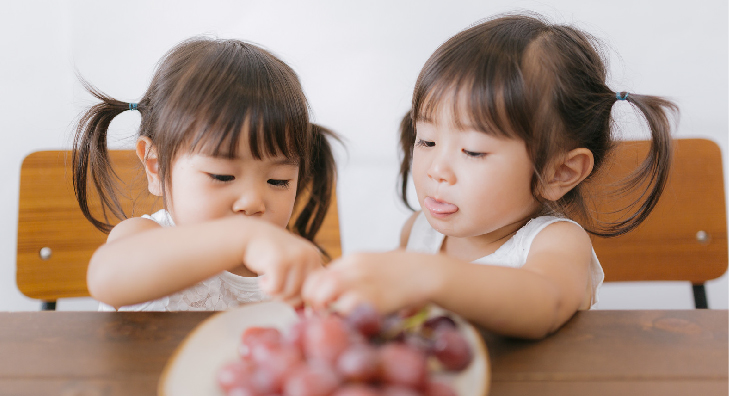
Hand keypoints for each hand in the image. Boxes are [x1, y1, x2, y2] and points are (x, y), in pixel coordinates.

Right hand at [241, 221, 322, 303]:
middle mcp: (309, 255)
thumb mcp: (293, 265)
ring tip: (268, 281)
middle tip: (275, 288)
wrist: (250, 236)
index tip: (286, 291)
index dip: (299, 297)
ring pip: (289, 294)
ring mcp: (295, 257)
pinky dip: (266, 289)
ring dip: (275, 294)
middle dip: (286, 298)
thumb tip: (306, 311)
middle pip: (302, 295)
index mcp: (315, 257)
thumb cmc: (271, 254)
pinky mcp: (279, 261)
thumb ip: (302, 283)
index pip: (314, 290)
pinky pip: (275, 289)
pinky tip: (262, 279)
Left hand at [301, 250, 440, 314]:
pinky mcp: (373, 297)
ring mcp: (362, 281)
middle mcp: (353, 267)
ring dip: (322, 308)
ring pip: (323, 293)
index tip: (320, 305)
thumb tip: (334, 295)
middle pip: (314, 282)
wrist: (427, 272)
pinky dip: (342, 317)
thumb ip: (354, 276)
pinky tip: (350, 322)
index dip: (314, 292)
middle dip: (312, 301)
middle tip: (321, 314)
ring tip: (332, 318)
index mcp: (352, 259)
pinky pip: (345, 308)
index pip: (318, 274)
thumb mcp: (373, 267)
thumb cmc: (403, 274)